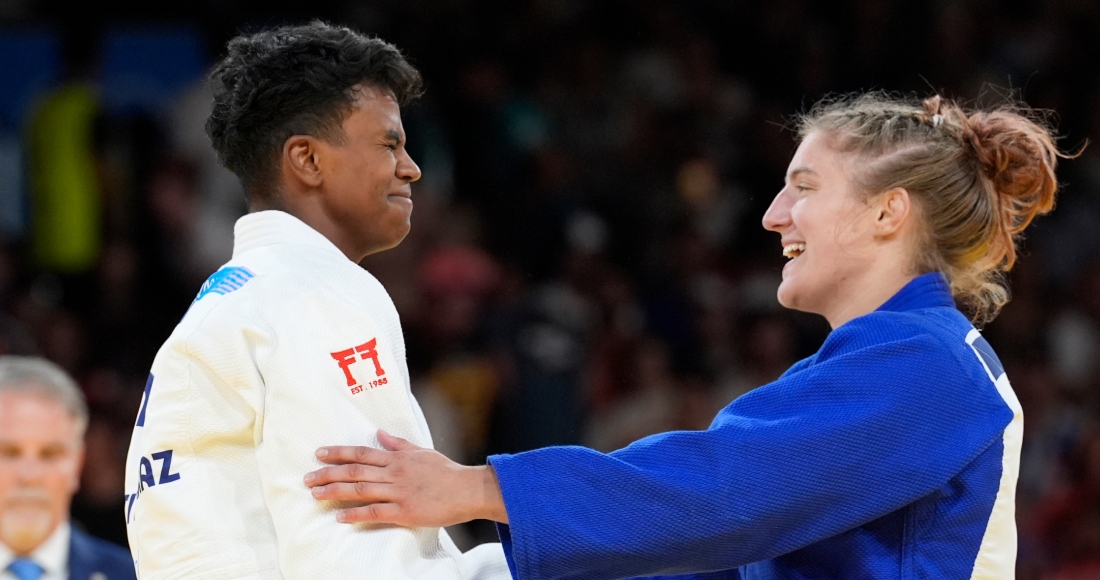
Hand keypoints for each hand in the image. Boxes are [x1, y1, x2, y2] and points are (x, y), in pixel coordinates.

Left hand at [304, 429, 507, 526]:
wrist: (467, 489)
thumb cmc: (446, 471)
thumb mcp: (422, 451)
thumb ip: (398, 443)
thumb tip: (379, 432)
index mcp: (398, 458)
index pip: (362, 452)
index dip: (338, 453)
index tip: (319, 454)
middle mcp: (394, 472)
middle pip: (354, 470)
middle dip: (328, 473)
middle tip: (307, 478)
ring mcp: (398, 491)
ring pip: (360, 489)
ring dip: (335, 491)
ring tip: (315, 495)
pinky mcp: (404, 511)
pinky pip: (375, 511)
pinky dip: (355, 513)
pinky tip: (339, 516)